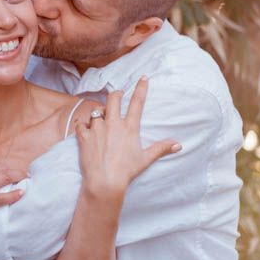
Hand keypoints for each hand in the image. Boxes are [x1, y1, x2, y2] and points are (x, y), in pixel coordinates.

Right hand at [0, 157, 27, 227]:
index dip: (3, 166)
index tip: (11, 169)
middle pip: (1, 168)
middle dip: (15, 170)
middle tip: (25, 172)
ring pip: (4, 178)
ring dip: (18, 178)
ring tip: (27, 178)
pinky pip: (0, 197)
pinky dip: (13, 194)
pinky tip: (22, 192)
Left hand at [75, 77, 179, 203]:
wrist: (104, 182)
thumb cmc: (126, 171)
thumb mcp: (146, 159)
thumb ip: (161, 149)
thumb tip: (178, 145)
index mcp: (129, 128)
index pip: (137, 103)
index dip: (141, 88)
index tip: (143, 77)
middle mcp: (113, 124)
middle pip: (113, 98)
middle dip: (116, 94)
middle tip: (118, 95)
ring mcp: (97, 128)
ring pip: (97, 111)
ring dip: (99, 113)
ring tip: (101, 120)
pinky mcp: (83, 136)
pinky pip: (81, 124)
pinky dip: (83, 125)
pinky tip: (84, 129)